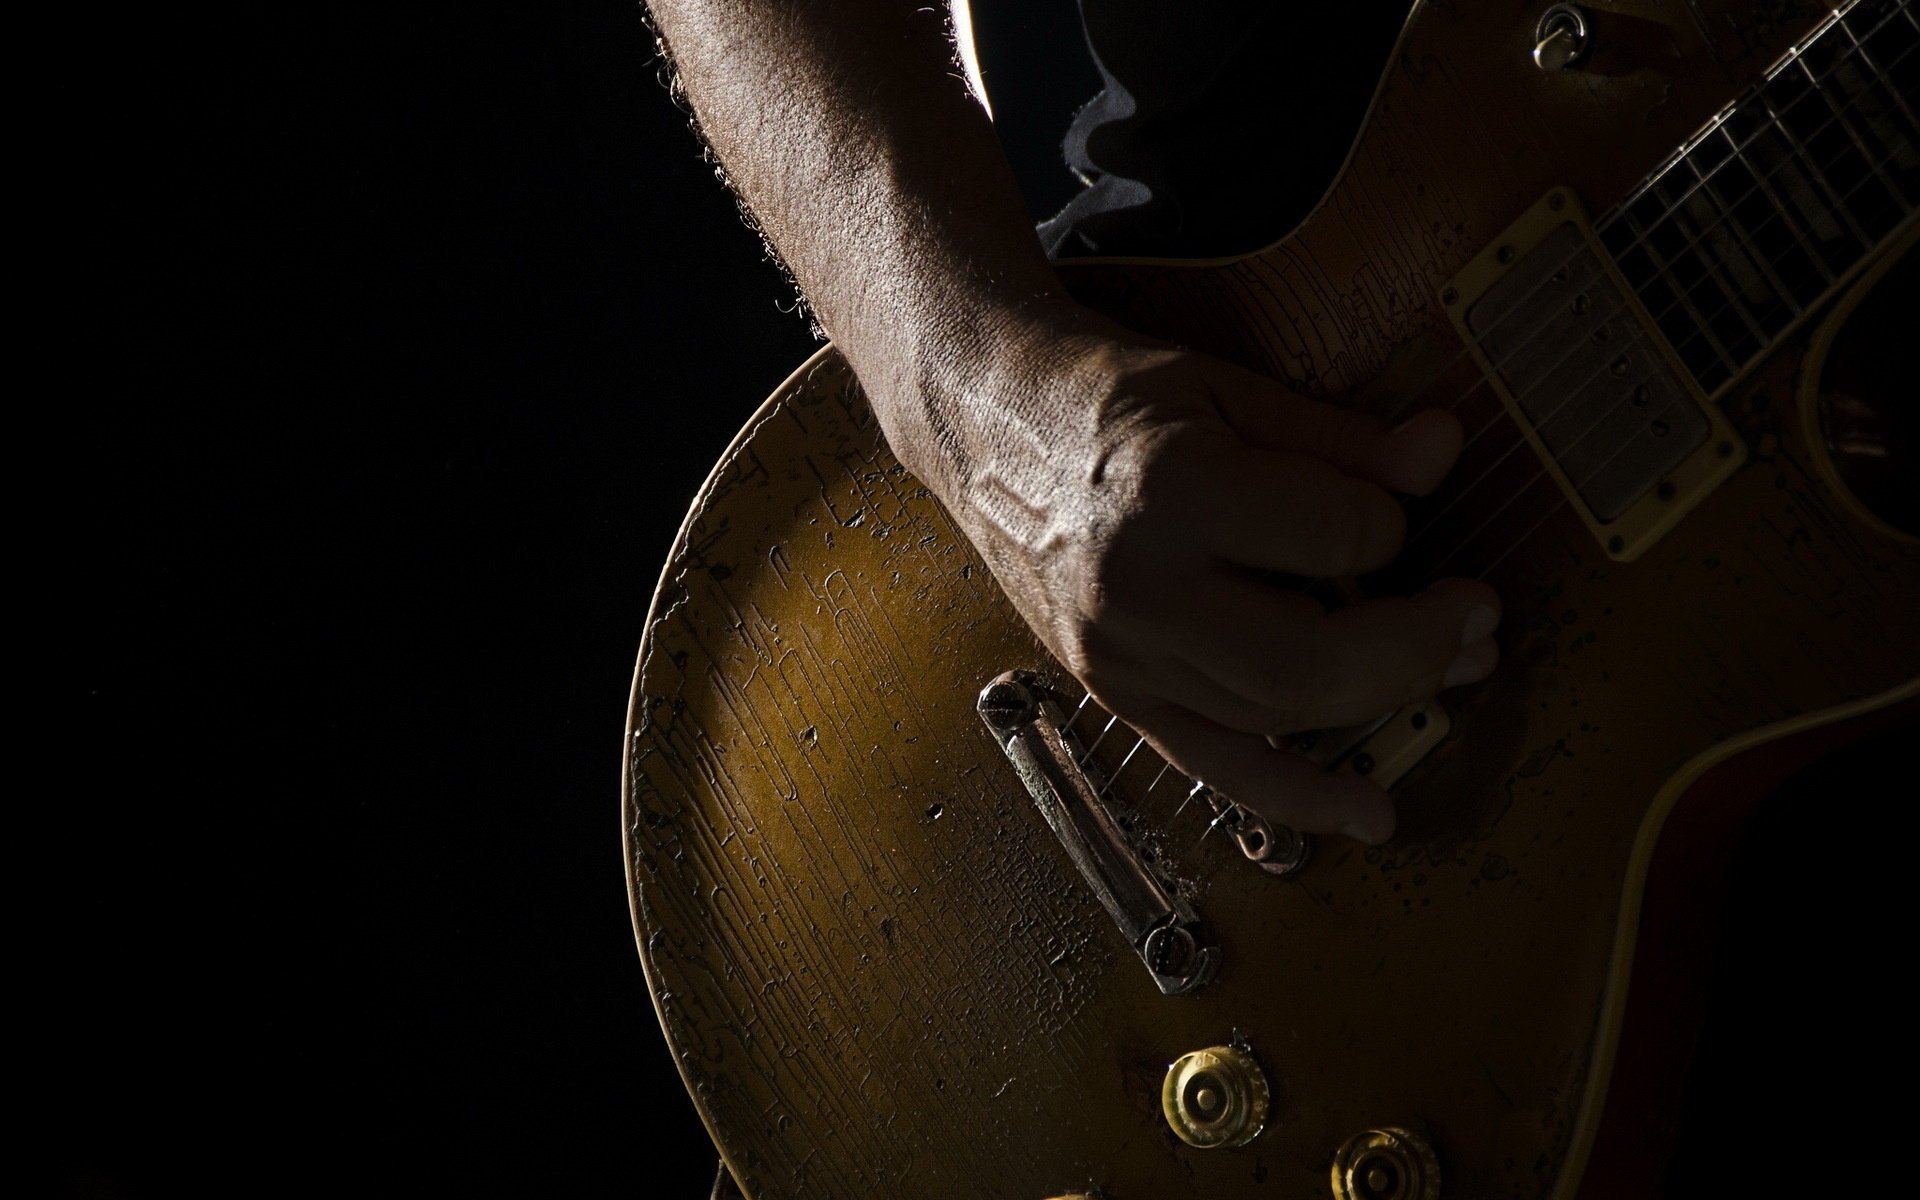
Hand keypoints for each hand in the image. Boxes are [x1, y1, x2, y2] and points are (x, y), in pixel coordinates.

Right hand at [912, 306, 1500, 843]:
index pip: (1340, 535)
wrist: (981, 420)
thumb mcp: (1226, 387)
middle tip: (1476, 620)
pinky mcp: (1113, 692)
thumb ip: (1338, 436)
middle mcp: (1141, 589)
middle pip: (1313, 661)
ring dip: (1380, 706)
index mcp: (1176, 492)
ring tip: (1452, 676)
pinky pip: (1213, 765)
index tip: (1390, 505)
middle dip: (1416, 648)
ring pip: (1273, 717)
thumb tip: (1442, 452)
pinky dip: (1296, 796)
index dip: (1392, 523)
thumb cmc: (1101, 395)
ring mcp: (1120, 655)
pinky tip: (1365, 811)